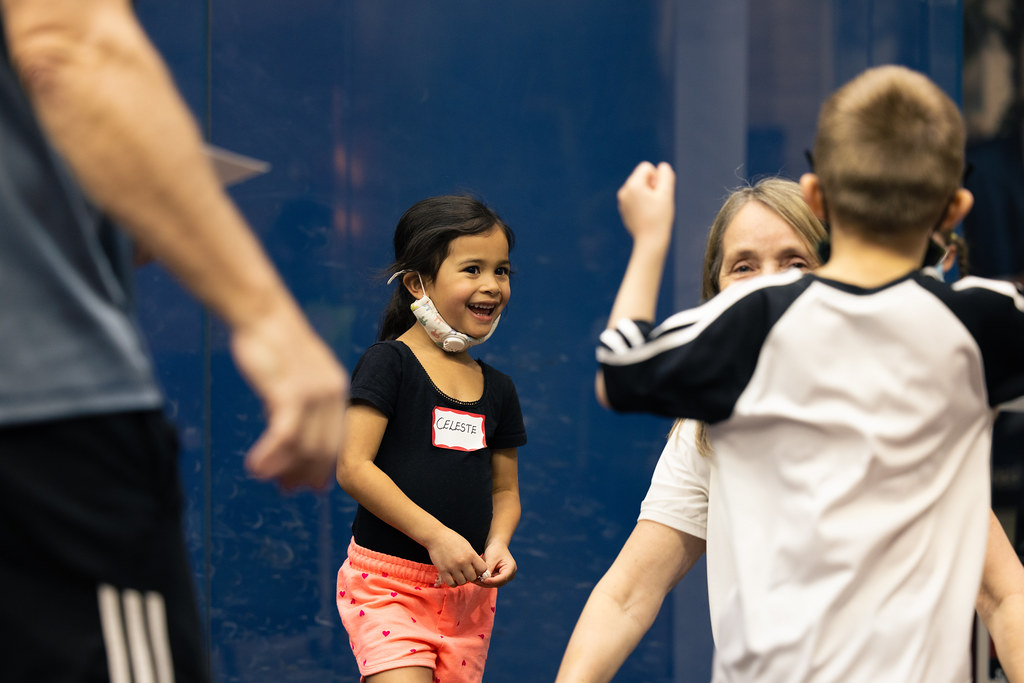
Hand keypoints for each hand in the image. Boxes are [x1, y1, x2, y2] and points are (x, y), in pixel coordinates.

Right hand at [231, 306, 348, 490]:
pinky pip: (284, 437)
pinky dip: (270, 456)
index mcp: (337, 388)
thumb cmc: (273, 342)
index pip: (337, 437)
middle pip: (324, 448)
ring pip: (305, 447)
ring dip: (284, 468)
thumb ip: (296, 403)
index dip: (323, 464)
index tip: (311, 485)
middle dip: (305, 473)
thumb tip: (287, 434)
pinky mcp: (290, 393)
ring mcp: (313, 394)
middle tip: (286, 489)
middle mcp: (331, 394)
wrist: (262, 314)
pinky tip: (255, 468)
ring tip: (266, 479)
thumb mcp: (293, 376)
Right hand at [427, 528, 488, 586]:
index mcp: (470, 554)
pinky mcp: (443, 571)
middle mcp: (463, 562)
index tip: (475, 569)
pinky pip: (451, 584)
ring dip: (461, 580)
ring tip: (459, 574)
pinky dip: (453, 583)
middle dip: (470, 576)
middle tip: (466, 572)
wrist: (436, 536)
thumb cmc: (452, 539)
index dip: (480, 571)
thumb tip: (479, 568)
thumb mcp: (466, 545)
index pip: (483, 569)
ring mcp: (452, 567)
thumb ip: (473, 556)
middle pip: (473, 578)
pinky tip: (452, 578)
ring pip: (462, 582)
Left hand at [476, 542, 516, 587]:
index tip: (483, 580)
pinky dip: (484, 581)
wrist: (496, 545)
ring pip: (493, 584)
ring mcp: (503, 577)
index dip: (492, 581)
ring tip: (474, 580)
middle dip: (486, 583)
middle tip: (476, 581)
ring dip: (484, 583)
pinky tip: (476, 579)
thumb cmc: (496, 549)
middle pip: (498, 583)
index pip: (502, 578)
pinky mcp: (498, 578)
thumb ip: (489, 568)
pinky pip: (491, 582)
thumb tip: (484, 579)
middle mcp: (509, 575)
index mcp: (511, 569)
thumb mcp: (492, 557)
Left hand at [617, 161, 675, 246]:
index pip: (646, 167)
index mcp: (633, 185)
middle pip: (641, 176)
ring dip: (647, 193)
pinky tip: (647, 214)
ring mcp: (622, 201)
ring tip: (652, 208)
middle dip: (651, 185)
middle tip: (656, 202)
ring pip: (638, 187)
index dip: (657, 177)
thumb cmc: (660, 217)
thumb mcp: (666, 194)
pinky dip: (642, 202)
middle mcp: (624, 191)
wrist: (650, 241)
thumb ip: (666, 176)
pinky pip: (635, 198)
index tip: (659, 192)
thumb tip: (662, 166)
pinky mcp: (624, 209)